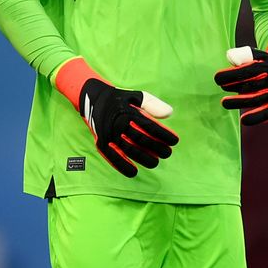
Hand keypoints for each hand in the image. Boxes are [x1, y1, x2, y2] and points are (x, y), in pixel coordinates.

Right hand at [53, 57, 177, 177]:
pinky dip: (122, 166)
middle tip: (167, 153)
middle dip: (157, 149)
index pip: (150, 126)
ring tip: (155, 162)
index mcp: (129, 112)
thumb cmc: (121, 99)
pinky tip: (133, 172)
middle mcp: (118, 123)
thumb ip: (153, 104)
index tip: (174, 141)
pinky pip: (112, 157)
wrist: (92, 98)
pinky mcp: (101, 142)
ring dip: (144, 159)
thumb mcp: (137, 96)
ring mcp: (109, 134)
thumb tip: (169, 113)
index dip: (164, 135)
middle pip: (141, 140)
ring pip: (129, 150)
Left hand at [216, 43, 267, 125]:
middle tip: (221, 87)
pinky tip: (243, 120)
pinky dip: (256, 117)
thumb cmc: (263, 63)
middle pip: (250, 85)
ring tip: (224, 102)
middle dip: (233, 87)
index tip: (217, 78)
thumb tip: (230, 56)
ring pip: (256, 100)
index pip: (247, 71)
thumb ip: (243, 54)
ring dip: (238, 102)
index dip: (230, 76)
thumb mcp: (257, 55)